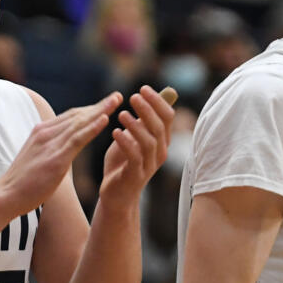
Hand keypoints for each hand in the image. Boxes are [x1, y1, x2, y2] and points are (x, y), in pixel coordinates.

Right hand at [0, 93, 121, 213]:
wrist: (6, 196)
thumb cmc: (23, 183)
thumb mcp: (38, 159)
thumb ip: (51, 150)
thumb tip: (64, 150)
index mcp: (42, 132)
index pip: (71, 116)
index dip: (90, 109)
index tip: (107, 103)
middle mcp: (46, 133)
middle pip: (78, 114)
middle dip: (99, 105)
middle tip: (118, 96)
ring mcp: (50, 144)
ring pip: (80, 122)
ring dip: (101, 110)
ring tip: (117, 100)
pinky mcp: (55, 158)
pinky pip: (77, 139)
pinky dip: (92, 127)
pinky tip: (105, 119)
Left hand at [100, 86, 174, 203]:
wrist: (116, 194)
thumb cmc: (124, 162)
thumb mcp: (132, 137)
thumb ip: (141, 119)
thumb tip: (148, 94)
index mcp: (161, 140)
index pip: (167, 117)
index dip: (157, 101)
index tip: (143, 88)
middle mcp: (160, 152)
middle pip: (159, 127)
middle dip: (147, 109)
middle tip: (133, 96)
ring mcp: (149, 165)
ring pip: (149, 142)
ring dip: (135, 126)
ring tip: (121, 114)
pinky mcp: (136, 176)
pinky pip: (134, 157)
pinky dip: (126, 143)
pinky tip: (115, 132)